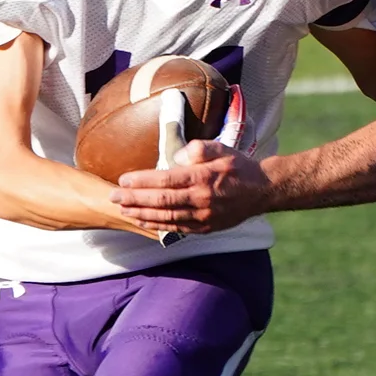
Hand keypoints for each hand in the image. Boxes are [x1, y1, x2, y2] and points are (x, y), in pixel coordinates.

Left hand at [111, 140, 273, 233]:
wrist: (263, 190)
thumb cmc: (238, 166)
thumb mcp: (221, 148)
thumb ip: (198, 148)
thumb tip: (176, 157)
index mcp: (203, 178)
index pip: (166, 180)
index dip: (142, 181)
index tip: (123, 179)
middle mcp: (202, 199)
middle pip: (161, 201)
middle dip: (134, 199)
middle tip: (113, 197)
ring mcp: (204, 216)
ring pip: (166, 217)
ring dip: (142, 214)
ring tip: (122, 209)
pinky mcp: (206, 227)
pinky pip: (177, 228)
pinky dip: (158, 225)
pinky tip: (143, 221)